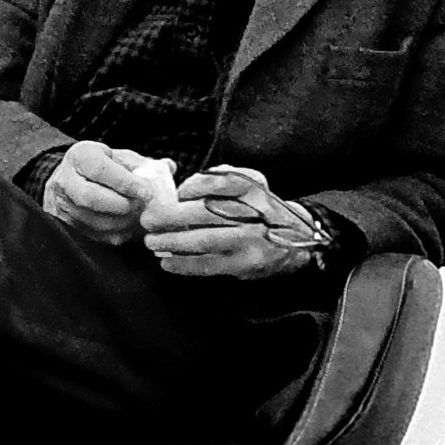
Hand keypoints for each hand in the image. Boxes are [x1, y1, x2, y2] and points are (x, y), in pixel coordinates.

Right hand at [43, 141, 150, 244]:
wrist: (72, 178)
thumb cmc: (104, 166)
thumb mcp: (119, 156)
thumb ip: (143, 163)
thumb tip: (170, 167)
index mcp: (80, 155)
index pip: (100, 169)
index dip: (125, 182)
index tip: (147, 191)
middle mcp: (65, 179)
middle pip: (90, 197)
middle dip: (121, 205)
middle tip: (142, 206)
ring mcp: (63, 204)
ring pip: (91, 220)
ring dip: (120, 222)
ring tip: (139, 217)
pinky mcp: (67, 224)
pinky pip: (93, 235)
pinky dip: (115, 233)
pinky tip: (129, 227)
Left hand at [140, 167, 312, 277]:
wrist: (297, 240)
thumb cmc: (260, 207)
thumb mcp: (249, 181)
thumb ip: (219, 178)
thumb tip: (185, 190)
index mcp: (254, 190)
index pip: (224, 182)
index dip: (196, 186)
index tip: (175, 193)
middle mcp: (255, 216)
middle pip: (208, 214)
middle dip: (172, 218)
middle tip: (148, 220)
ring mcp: (250, 242)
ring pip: (206, 242)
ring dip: (173, 243)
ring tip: (151, 242)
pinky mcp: (245, 265)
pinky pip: (210, 266)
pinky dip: (185, 265)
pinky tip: (166, 263)